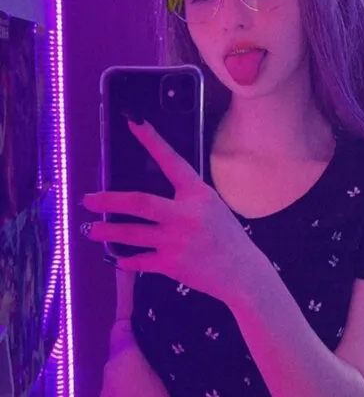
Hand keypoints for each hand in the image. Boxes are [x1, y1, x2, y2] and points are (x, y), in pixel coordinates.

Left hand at [81, 119, 255, 302]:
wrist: (242, 273)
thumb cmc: (226, 237)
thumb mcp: (211, 207)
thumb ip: (186, 198)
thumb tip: (150, 195)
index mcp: (197, 194)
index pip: (171, 161)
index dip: (152, 141)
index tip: (134, 124)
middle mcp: (185, 214)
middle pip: (139, 202)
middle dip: (109, 201)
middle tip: (87, 199)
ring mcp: (176, 240)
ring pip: (132, 233)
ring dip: (107, 232)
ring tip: (90, 229)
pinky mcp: (171, 264)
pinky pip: (139, 260)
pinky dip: (125, 259)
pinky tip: (115, 257)